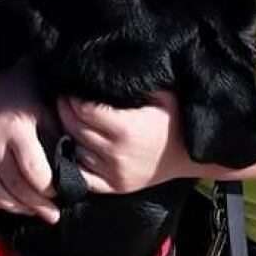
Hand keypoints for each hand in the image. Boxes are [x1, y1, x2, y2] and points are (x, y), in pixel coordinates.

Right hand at [0, 62, 60, 223]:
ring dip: (12, 207)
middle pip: (12, 187)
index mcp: (16, 129)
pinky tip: (2, 202)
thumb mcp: (49, 115)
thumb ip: (55, 145)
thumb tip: (67, 179)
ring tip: (29, 211)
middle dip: (34, 205)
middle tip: (50, 214)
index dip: (48, 192)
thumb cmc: (30, 94)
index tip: (60, 196)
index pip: (33, 174)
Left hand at [57, 91, 194, 194]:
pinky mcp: (115, 187)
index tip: (70, 88)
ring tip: (67, 119)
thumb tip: (107, 68)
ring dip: (67, 133)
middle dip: (65, 111)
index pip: (84, 110)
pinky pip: (83, 176)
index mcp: (127, 128)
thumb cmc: (177, 120)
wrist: (192, 155)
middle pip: (75, 128)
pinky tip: (73, 146)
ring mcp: (114, 173)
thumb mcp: (162, 95)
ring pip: (75, 150)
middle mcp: (117, 153)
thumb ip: (134, 85)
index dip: (73, 98)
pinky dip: (73, 161)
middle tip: (62, 99)